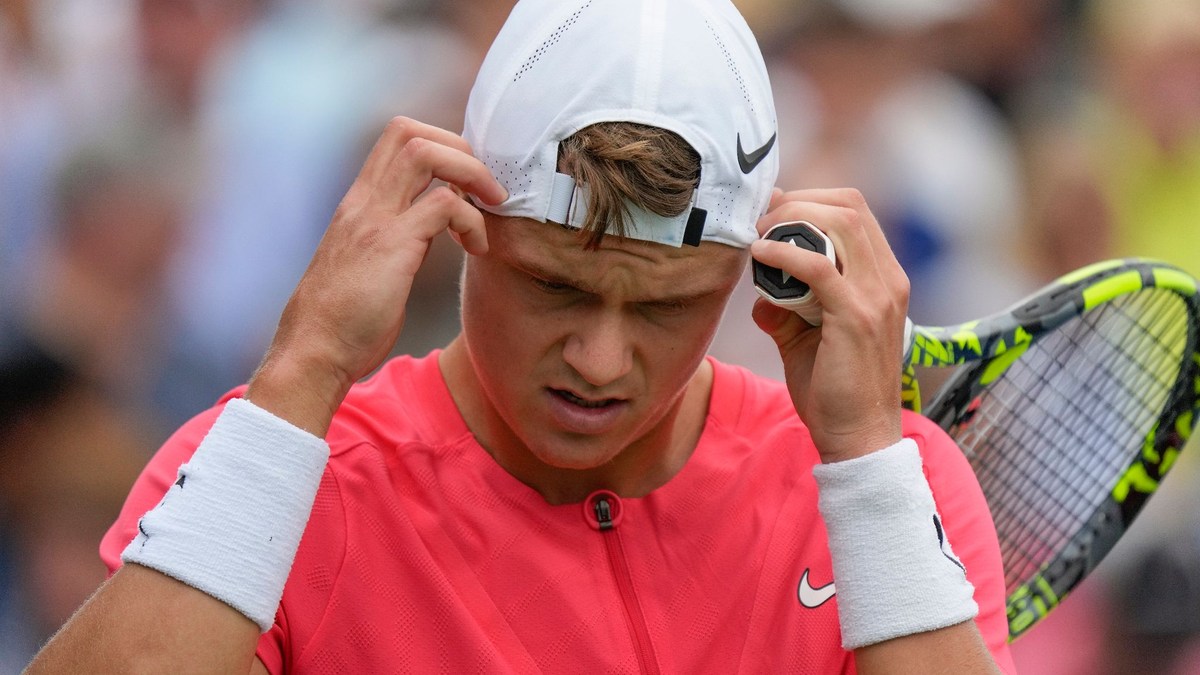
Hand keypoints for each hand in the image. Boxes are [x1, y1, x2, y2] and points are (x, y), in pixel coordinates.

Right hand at [246, 117, 506, 435]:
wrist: (315, 353)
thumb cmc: (344, 322)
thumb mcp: (369, 264)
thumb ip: (395, 238)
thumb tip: (426, 233)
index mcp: (359, 203)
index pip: (397, 138)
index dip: (440, 144)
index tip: (464, 181)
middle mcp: (364, 202)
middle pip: (411, 132)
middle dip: (460, 149)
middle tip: (485, 190)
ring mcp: (376, 220)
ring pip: (427, 154)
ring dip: (472, 174)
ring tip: (490, 208)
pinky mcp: (393, 246)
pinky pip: (444, 205)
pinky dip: (472, 220)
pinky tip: (476, 247)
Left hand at [749, 188, 908, 462]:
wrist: (858, 439)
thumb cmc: (835, 392)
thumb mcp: (807, 341)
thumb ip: (788, 311)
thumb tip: (761, 295)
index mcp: (884, 280)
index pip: (855, 212)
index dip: (811, 201)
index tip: (772, 212)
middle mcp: (888, 280)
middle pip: (848, 207)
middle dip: (798, 201)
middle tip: (760, 219)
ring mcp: (877, 297)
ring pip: (839, 224)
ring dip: (791, 220)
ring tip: (759, 235)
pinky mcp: (856, 317)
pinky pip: (817, 266)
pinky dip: (784, 253)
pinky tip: (760, 256)